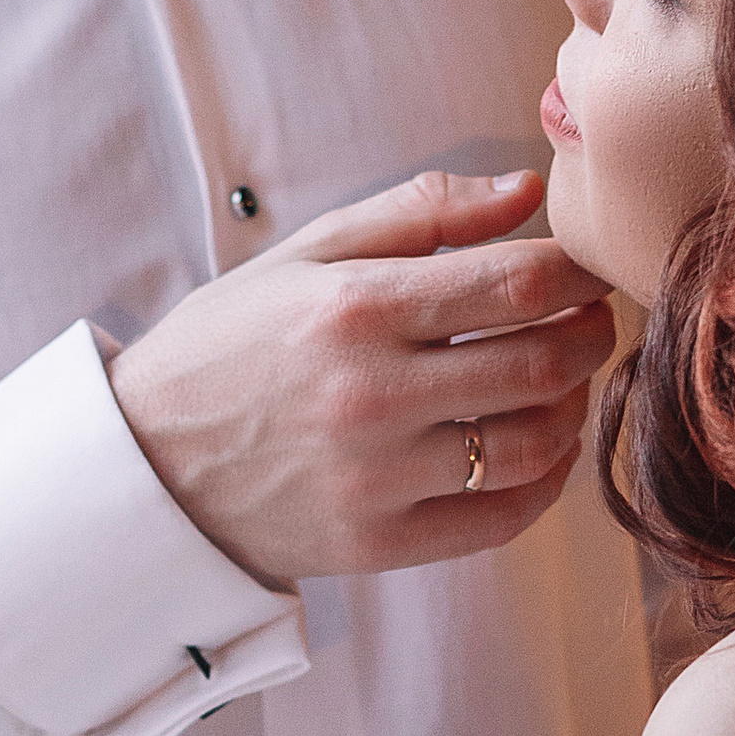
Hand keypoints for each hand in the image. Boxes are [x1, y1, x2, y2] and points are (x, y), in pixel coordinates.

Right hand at [108, 167, 618, 584]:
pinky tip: (540, 447)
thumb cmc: (228, 347)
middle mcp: (371, 395)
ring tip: (564, 380)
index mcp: (355, 309)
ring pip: (533, 444)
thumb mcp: (303, 256)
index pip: (517, 284)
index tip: (585, 267)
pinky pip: (502, 519)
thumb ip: (418, 213)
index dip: (576, 272)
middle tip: (591, 320)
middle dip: (590, 334)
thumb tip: (524, 191)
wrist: (143, 465)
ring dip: (573, 406)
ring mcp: (377, 478)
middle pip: (542, 364)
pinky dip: (545, 481)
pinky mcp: (379, 544)